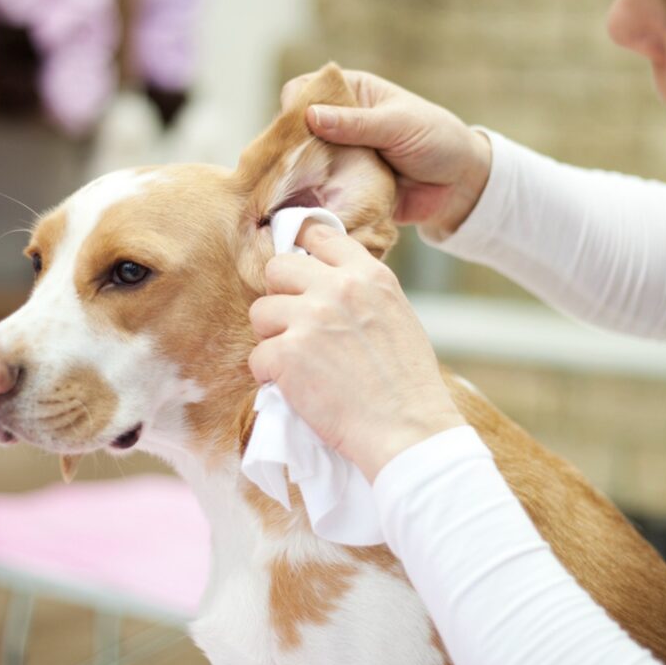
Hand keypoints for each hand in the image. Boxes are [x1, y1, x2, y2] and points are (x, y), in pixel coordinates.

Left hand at [248, 222, 467, 481]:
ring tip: (297, 362)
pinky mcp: (287, 354)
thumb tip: (325, 284)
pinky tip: (295, 388)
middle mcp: (338, 288)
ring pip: (260, 312)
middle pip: (278, 267)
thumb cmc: (408, 383)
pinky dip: (270, 376)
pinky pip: (257, 357)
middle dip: (280, 296)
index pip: (319, 235)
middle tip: (293, 326)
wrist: (407, 428)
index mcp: (369, 275)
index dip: (302, 252)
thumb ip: (361, 293)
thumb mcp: (397, 315)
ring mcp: (310, 318)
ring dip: (272, 338)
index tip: (298, 273)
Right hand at [281, 68, 492, 238]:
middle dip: (289, 148)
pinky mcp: (344, 189)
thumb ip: (356, 123)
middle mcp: (339, 124)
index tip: (291, 127)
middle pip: (296, 130)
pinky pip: (321, 193)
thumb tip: (310, 116)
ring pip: (304, 165)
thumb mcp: (398, 125)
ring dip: (299, 177)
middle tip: (287, 166)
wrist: (460, 187)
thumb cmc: (436, 140)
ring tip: (290, 191)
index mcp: (351, 93)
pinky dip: (314, 200)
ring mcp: (340, 158)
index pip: (305, 89)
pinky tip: (304, 209)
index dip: (294, 105)